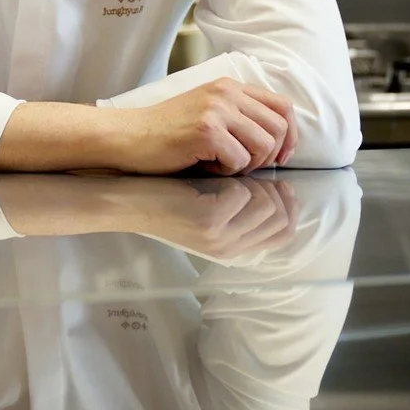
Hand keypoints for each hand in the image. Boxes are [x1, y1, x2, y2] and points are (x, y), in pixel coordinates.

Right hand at [109, 79, 296, 175]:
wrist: (127, 137)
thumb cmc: (165, 134)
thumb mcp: (208, 114)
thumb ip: (239, 118)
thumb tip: (278, 143)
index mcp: (229, 87)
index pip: (282, 106)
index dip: (289, 135)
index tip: (279, 157)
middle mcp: (226, 93)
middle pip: (279, 127)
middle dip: (270, 155)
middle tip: (245, 167)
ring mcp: (216, 110)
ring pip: (264, 145)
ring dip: (248, 164)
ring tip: (222, 165)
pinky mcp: (206, 130)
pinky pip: (240, 160)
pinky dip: (227, 171)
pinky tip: (205, 166)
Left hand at [111, 174, 298, 258]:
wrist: (122, 199)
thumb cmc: (163, 194)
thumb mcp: (206, 205)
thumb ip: (238, 204)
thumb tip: (275, 180)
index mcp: (231, 246)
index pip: (284, 232)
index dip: (287, 202)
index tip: (276, 176)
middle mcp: (229, 246)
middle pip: (280, 216)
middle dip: (271, 187)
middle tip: (248, 163)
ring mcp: (219, 235)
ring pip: (266, 202)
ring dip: (252, 176)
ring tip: (228, 163)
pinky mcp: (208, 219)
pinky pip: (242, 193)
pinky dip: (231, 170)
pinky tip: (211, 163)